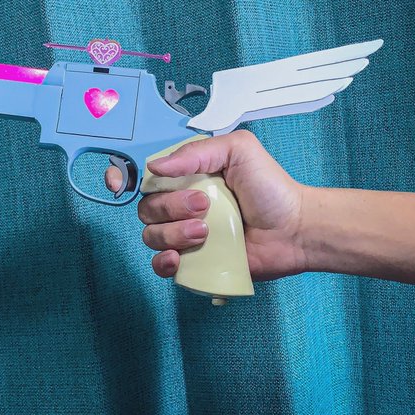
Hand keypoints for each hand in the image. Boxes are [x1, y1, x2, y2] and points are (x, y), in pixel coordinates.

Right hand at [105, 131, 308, 280]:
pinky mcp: (193, 262)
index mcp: (186, 176)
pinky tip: (181, 258)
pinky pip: (161, 265)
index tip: (119, 182)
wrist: (294, 228)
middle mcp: (179, 204)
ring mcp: (185, 234)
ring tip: (206, 232)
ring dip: (174, 233)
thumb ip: (196, 152)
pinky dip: (164, 262)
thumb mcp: (238, 150)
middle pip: (146, 207)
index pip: (143, 175)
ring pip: (151, 235)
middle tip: (205, 205)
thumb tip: (154, 166)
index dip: (122, 177)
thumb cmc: (270, 187)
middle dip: (170, 206)